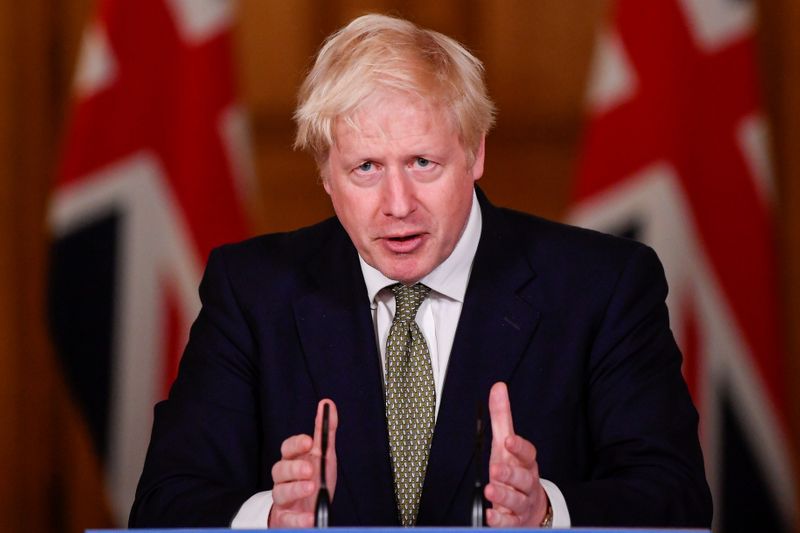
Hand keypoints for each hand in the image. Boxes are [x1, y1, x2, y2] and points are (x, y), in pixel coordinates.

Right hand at [269, 399, 337, 527]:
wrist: (308, 512)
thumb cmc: (314, 480)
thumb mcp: (323, 456)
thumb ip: (325, 432)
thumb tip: (327, 404)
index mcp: (293, 461)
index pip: (287, 449)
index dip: (296, 444)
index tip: (308, 441)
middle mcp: (285, 479)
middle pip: (279, 469)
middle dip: (294, 468)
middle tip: (310, 468)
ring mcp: (284, 500)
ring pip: (280, 493)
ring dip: (295, 489)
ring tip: (312, 487)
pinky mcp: (286, 520)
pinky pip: (288, 520)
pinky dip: (298, 519)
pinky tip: (309, 517)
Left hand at [484, 382, 547, 526]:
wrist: (532, 510)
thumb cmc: (516, 471)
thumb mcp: (507, 444)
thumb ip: (502, 417)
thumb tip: (498, 387)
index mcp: (525, 463)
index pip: (528, 454)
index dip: (519, 447)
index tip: (508, 440)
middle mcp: (526, 483)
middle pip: (523, 478)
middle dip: (510, 474)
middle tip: (496, 470)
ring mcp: (522, 503)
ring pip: (516, 500)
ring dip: (504, 496)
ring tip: (491, 491)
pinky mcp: (515, 521)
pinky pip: (509, 522)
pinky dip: (500, 520)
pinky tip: (491, 516)